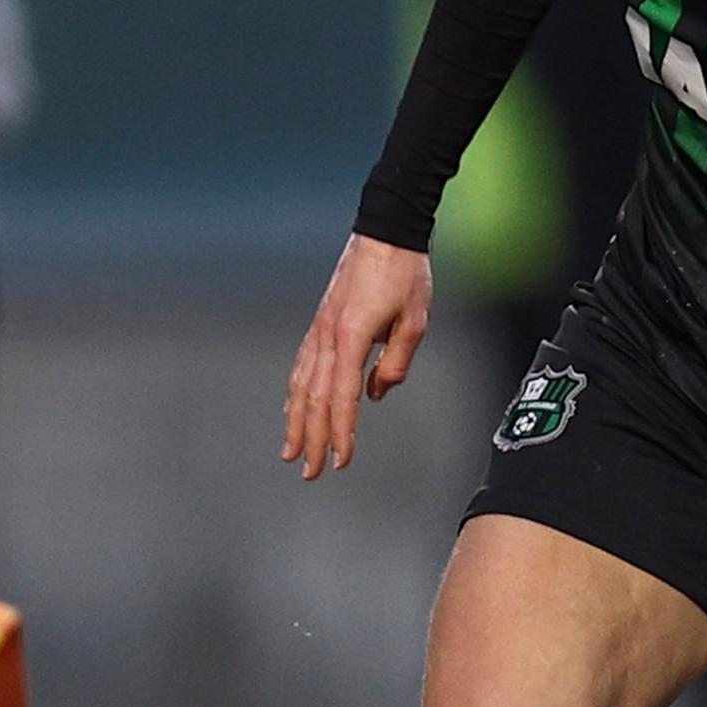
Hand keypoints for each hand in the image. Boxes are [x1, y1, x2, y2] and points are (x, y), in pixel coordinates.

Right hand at [280, 235, 433, 479]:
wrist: (384, 234)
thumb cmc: (405, 275)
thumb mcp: (415, 321)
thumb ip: (397, 362)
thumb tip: (377, 393)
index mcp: (351, 337)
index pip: (342, 397)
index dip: (340, 432)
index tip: (341, 460)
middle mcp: (327, 337)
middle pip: (314, 398)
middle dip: (311, 438)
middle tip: (309, 472)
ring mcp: (319, 330)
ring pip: (300, 385)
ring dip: (295, 421)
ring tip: (291, 452)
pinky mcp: (320, 324)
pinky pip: (302, 366)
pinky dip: (295, 393)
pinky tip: (293, 409)